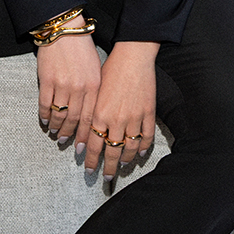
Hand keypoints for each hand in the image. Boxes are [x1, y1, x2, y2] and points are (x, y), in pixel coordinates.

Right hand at [37, 16, 101, 147]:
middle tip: (64, 141)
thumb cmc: (82, 47)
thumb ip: (93, 89)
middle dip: (69, 133)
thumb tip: (89, 111)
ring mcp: (62, 84)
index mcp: (94, 85)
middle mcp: (79, 87)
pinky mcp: (47, 80)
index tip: (82, 146)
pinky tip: (44, 120)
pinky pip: (45, 104)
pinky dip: (44, 115)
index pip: (90, 117)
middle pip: (74, 119)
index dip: (85, 134)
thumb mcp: (95, 68)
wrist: (64, 29)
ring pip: (59, 114)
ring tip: (54, 133)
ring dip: (56, 126)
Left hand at [84, 41, 158, 181]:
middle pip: (112, 152)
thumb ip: (90, 115)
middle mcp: (116, 120)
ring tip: (122, 165)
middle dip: (108, 168)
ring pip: (130, 148)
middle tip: (106, 177)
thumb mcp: (94, 92)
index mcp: (100, 115)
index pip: (94, 146)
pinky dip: (144, 147)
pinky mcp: (148, 113)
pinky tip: (141, 153)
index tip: (89, 169)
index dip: (91, 160)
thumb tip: (85, 134)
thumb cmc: (110, 70)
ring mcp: (134, 118)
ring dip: (126, 160)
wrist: (132, 56)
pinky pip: (147, 137)